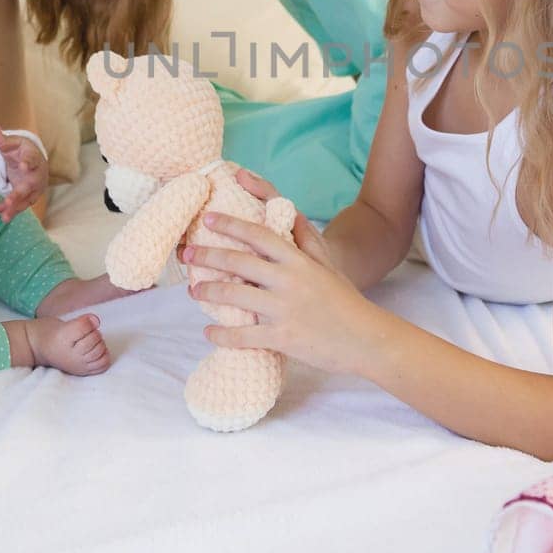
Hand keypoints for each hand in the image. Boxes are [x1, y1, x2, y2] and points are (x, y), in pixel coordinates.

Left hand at [0, 123, 46, 221]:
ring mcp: (34, 187)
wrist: (32, 161)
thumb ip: (1, 139)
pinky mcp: (29, 196)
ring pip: (26, 199)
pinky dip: (10, 209)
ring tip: (4, 217)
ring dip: (15, 208)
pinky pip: (20, 204)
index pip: (32, 159)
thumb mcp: (11, 143)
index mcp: (33, 157)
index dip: (28, 162)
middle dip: (19, 194)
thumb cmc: (21, 151)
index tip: (23, 166)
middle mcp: (37, 174)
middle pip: (30, 185)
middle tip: (9, 201)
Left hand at [184, 170, 381, 375]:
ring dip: (208, 292)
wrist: (366, 338)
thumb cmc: (346, 300)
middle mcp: (288, 280)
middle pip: (238, 262)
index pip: (258, 235)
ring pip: (234, 296)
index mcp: (299, 260)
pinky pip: (242, 336)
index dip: (230, 225)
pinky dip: (221, 335)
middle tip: (187, 254)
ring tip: (193, 292)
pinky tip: (208, 333)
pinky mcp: (282, 338)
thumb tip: (289, 213)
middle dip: (207, 256)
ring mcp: (283, 310)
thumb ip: (306, 241)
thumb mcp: (328, 265)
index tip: (208, 220)